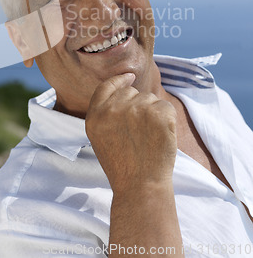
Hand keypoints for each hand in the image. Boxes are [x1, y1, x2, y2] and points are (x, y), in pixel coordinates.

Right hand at [85, 73, 176, 194]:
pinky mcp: (158, 114)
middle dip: (138, 105)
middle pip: (131, 92)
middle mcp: (113, 109)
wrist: (140, 186)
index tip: (130, 77)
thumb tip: (126, 87)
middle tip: (140, 132)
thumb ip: (105, 112)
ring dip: (153, 113)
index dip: (119, 80)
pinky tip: (161, 137)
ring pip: (150, 99)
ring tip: (149, 139)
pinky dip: (167, 120)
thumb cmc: (122, 165)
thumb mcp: (99, 137)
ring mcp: (136, 110)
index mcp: (95, 115)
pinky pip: (166, 106)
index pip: (106, 86)